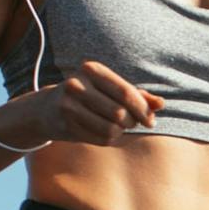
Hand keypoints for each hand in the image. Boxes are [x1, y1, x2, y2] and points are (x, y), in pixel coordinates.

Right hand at [16, 60, 163, 145]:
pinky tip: (103, 132)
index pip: (126, 93)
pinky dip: (109, 139)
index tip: (151, 121)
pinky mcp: (64, 125)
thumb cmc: (90, 96)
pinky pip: (100, 139)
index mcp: (92, 69)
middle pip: (120, 113)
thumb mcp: (111, 89)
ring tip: (117, 127)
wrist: (47, 108)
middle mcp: (77, 84)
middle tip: (131, 123)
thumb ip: (138, 95)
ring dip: (120, 132)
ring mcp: (68, 105)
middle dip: (132, 122)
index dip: (143, 110)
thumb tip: (161, 104)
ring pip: (111, 129)